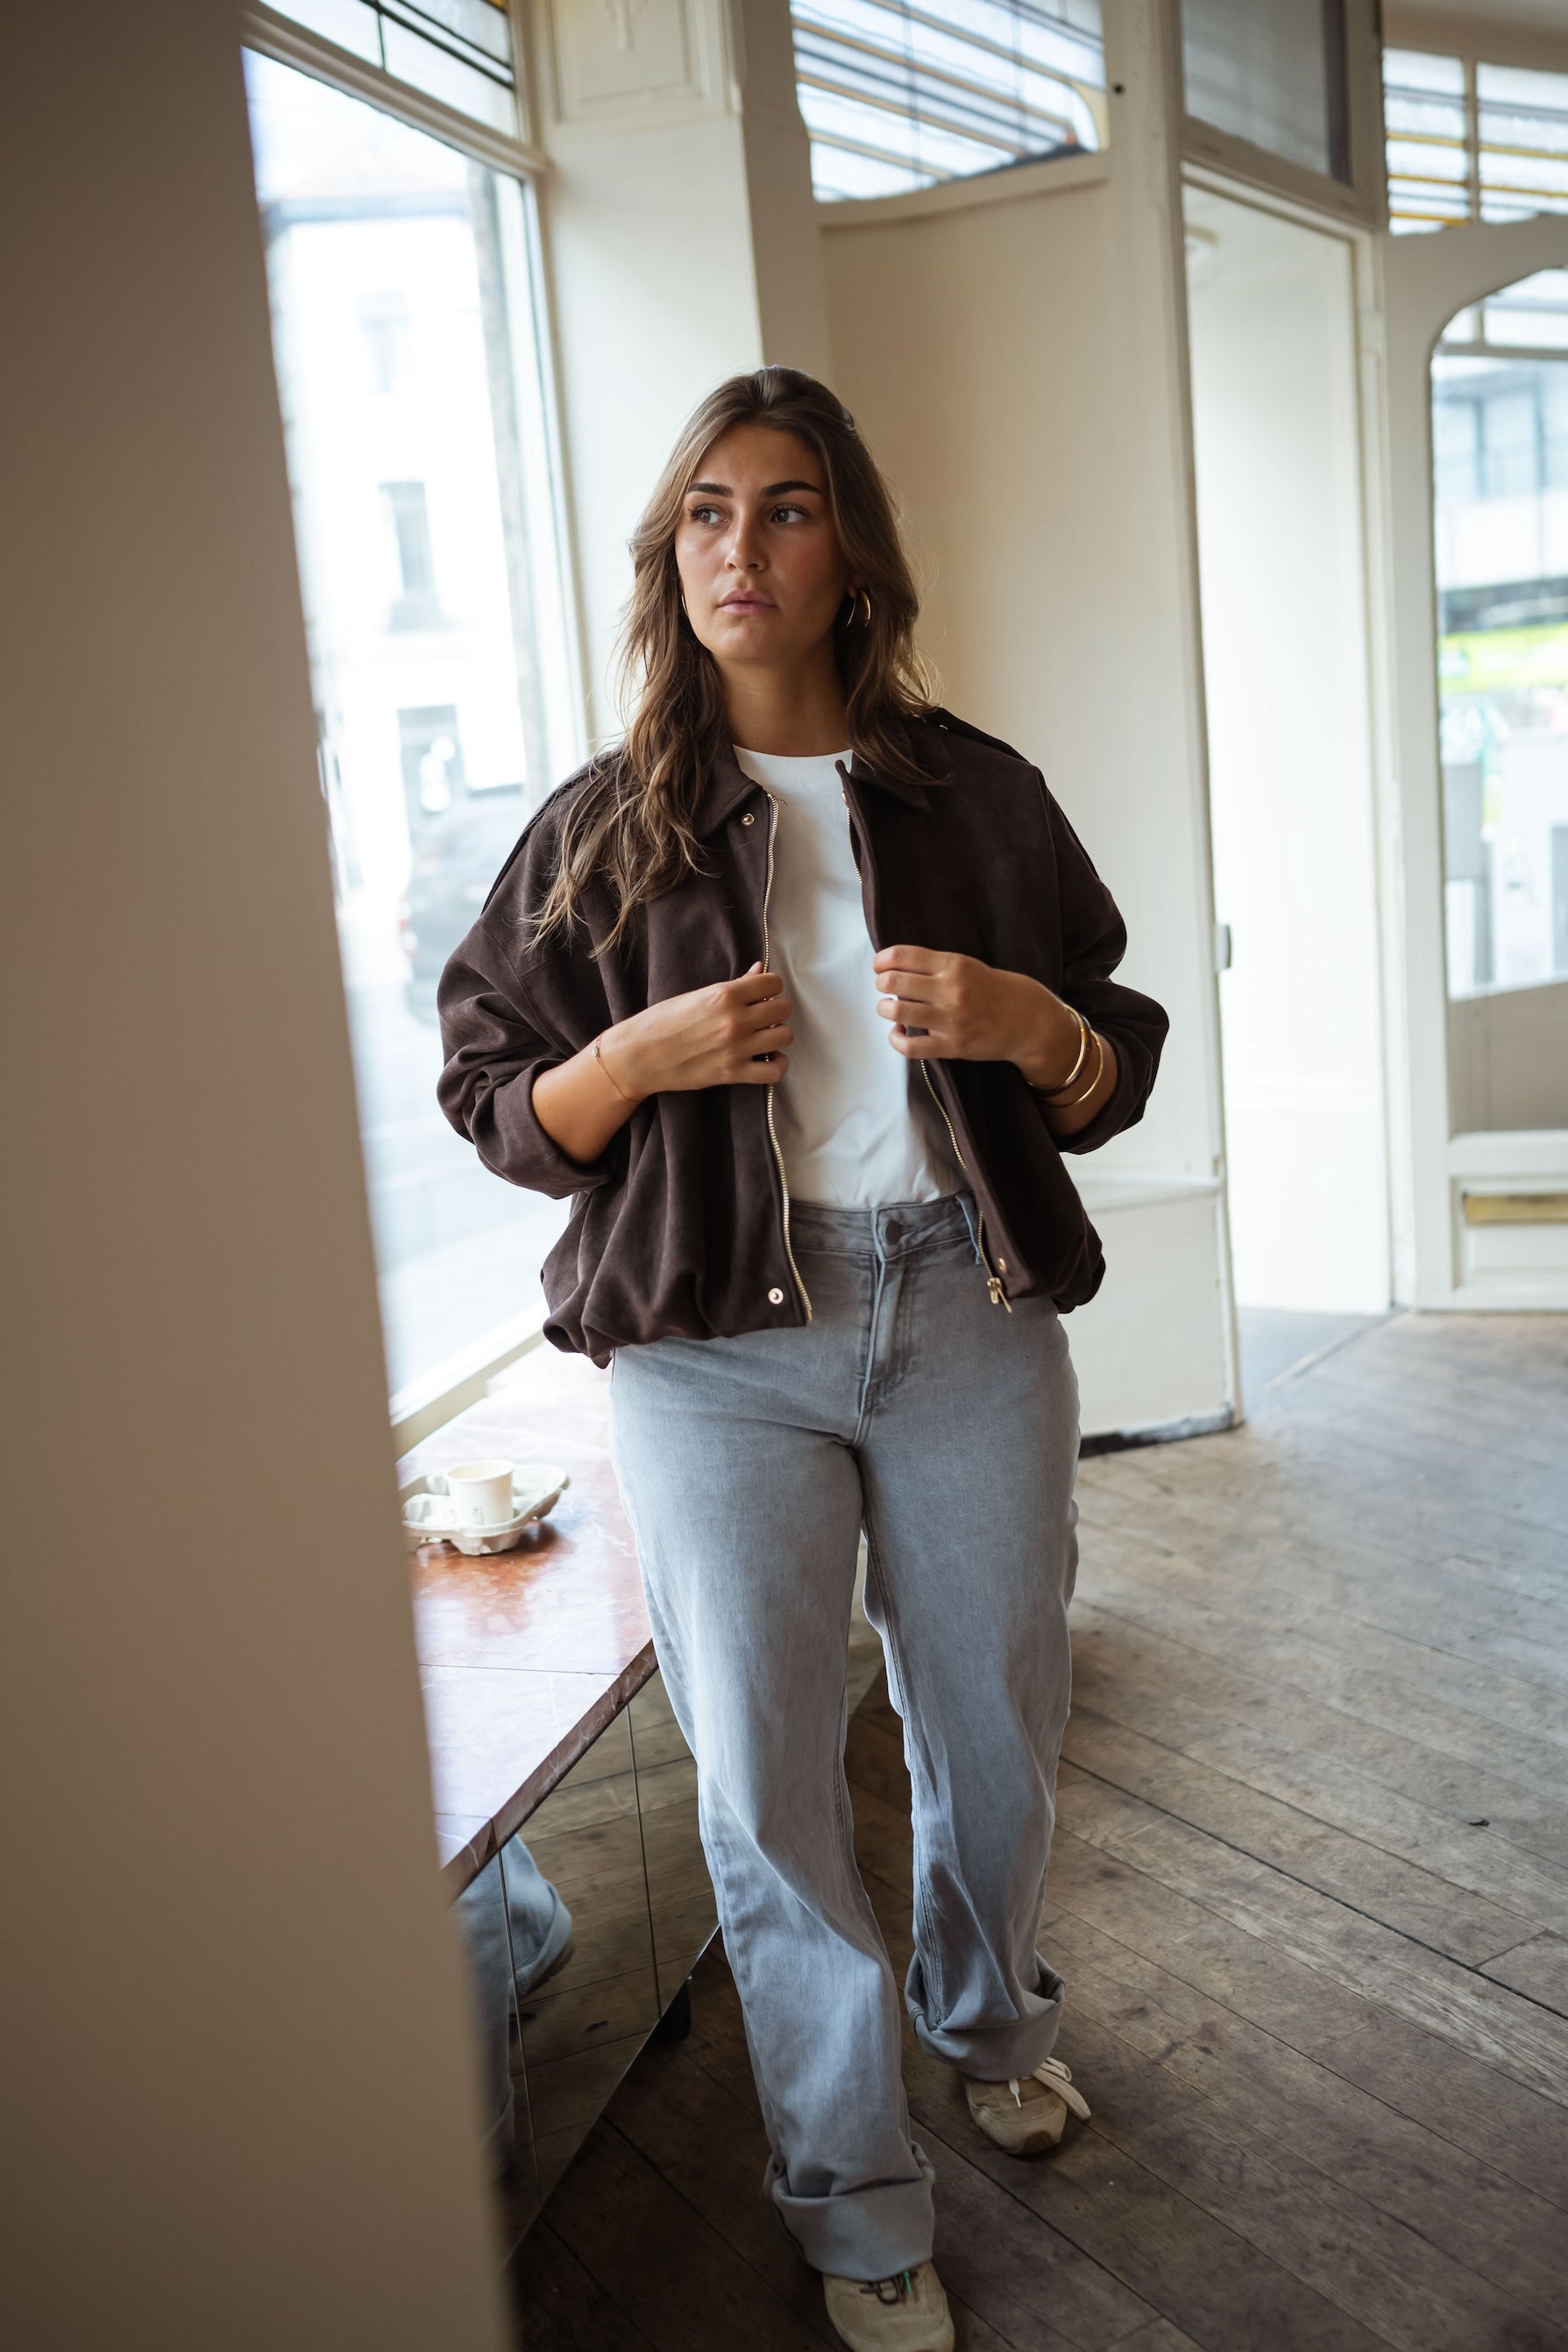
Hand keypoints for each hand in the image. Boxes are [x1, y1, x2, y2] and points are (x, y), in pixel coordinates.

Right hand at [605, 962, 792, 1099]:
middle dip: (776, 1010)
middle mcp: (735, 1020)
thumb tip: (760, 970)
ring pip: (785, 1036)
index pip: (773, 983)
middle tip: (762, 1016)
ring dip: (778, 1035)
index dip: (770, 988)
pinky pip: (775, 1071)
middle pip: (783, 1008)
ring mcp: (736, 1049)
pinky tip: (768, 1059)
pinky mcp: (733, 1074)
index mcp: (724, 994)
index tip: (761, 995)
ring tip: (764, 1037)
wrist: (638, 1056)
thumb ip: (733, 985)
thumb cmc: (661, 1022)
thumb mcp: (696, 995)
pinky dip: (777, 1065)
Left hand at [872, 945, 1079, 1088]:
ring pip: (897, 1011)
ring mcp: (951, 1020)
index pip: (903, 956)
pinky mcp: (952, 1046)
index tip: (879, 965)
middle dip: (882, 983)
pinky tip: (898, 1031)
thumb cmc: (994, 990)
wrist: (1029, 1020)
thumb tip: (894, 966)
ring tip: (890, 1008)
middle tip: (885, 987)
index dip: (882, 960)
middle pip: (894, 982)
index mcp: (954, 965)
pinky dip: (896, 1038)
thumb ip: (936, 965)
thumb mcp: (969, 965)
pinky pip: (910, 1046)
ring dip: (885, 1008)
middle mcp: (951, 990)